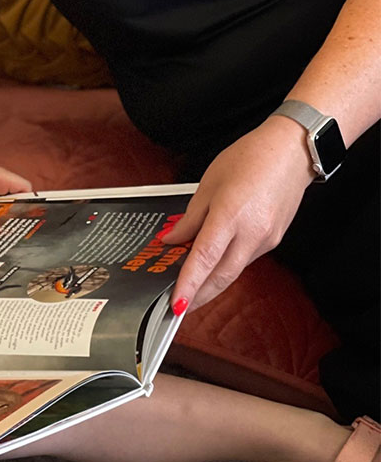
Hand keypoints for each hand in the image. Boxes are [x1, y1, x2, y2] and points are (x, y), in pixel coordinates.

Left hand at [163, 117, 313, 311]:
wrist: (291, 152)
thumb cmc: (250, 158)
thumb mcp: (209, 182)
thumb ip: (191, 217)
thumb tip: (172, 240)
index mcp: (230, 214)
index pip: (205, 258)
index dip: (188, 283)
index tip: (175, 304)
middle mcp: (251, 233)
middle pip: (221, 276)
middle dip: (198, 297)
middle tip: (178, 308)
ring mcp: (266, 240)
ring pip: (233, 270)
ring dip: (212, 283)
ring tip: (190, 287)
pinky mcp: (273, 241)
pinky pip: (245, 259)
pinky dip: (227, 265)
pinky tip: (214, 264)